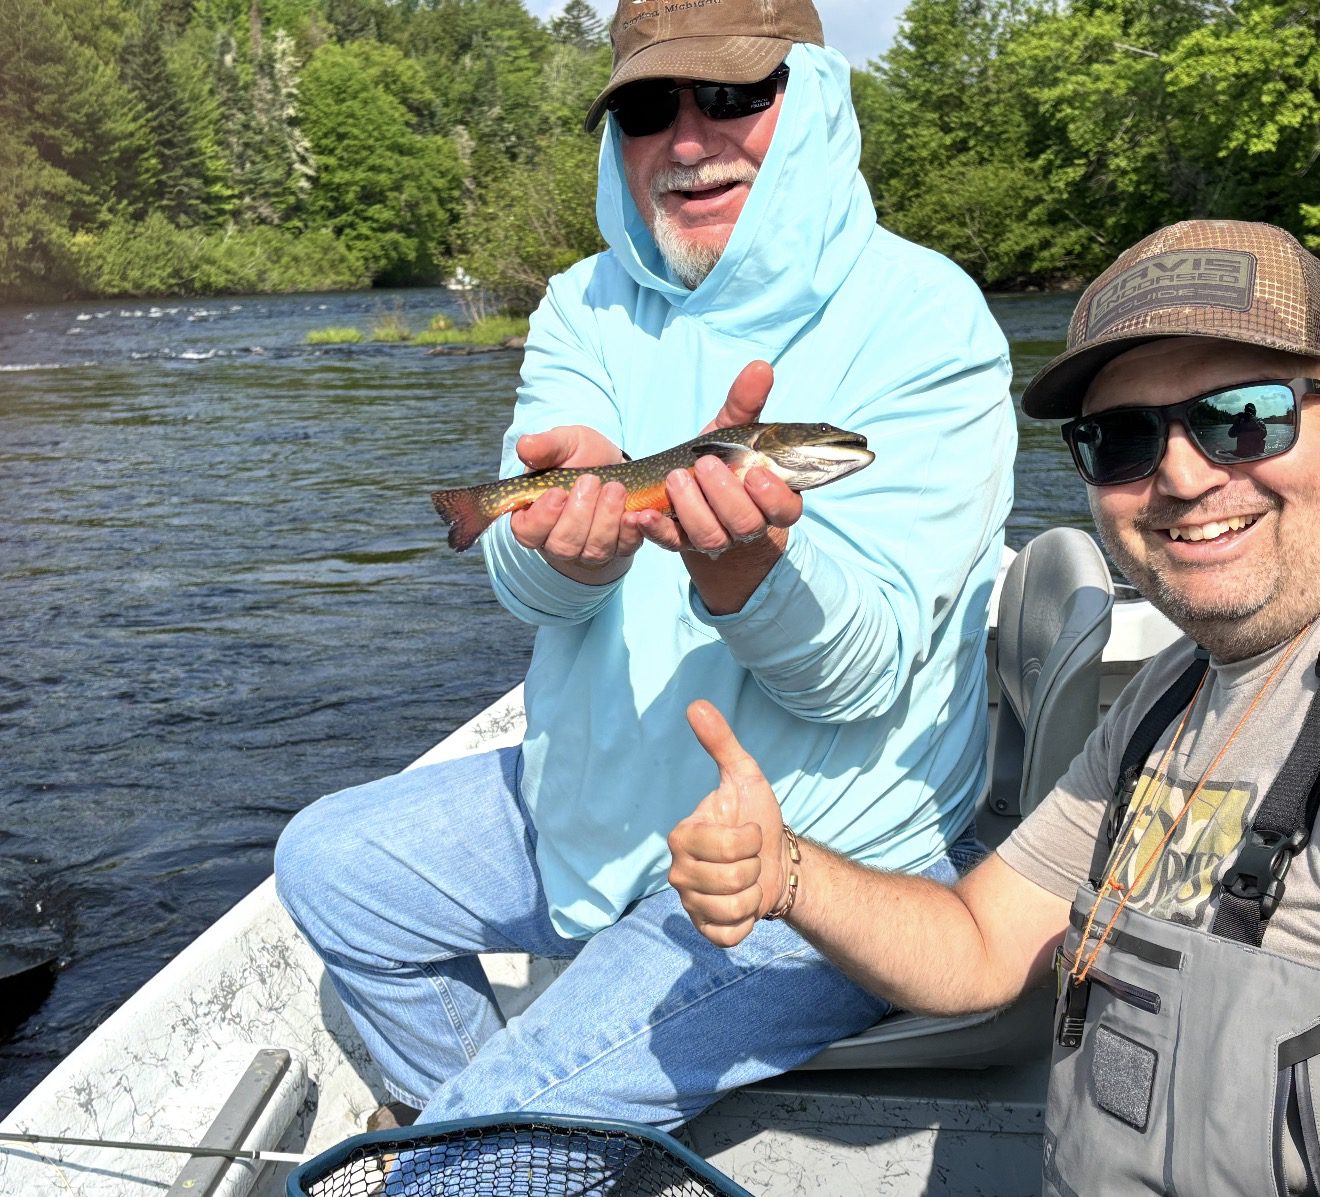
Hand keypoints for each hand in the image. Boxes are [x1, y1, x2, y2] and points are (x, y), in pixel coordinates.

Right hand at [509, 425, 645, 577]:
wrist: (615, 464)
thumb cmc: (581, 456)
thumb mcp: (564, 444)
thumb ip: (545, 447)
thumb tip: (525, 446)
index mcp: (534, 518)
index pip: (527, 532)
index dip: (542, 517)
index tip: (558, 492)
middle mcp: (558, 540)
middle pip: (563, 545)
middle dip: (579, 515)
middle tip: (591, 480)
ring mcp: (588, 548)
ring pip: (593, 550)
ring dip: (606, 520)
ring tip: (615, 489)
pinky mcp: (618, 548)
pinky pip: (624, 548)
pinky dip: (630, 531)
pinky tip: (634, 513)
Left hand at [637, 360, 801, 556]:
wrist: (699, 494)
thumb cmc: (725, 458)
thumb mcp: (734, 430)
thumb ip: (746, 404)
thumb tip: (760, 367)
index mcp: (771, 500)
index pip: (785, 510)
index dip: (773, 497)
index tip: (754, 473)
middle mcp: (747, 525)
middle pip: (745, 523)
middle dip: (724, 495)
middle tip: (704, 464)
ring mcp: (715, 538)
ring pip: (711, 537)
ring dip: (692, 508)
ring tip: (675, 478)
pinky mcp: (681, 542)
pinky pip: (671, 543)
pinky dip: (657, 530)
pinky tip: (642, 514)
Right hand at [668, 700, 790, 946]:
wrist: (777, 861)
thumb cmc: (757, 818)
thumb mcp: (745, 776)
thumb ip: (720, 743)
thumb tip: (696, 704)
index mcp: (681, 835)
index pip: (725, 847)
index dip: (749, 839)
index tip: (748, 831)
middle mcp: (677, 871)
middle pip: (733, 878)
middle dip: (755, 867)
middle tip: (750, 858)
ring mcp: (689, 903)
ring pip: (734, 906)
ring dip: (754, 892)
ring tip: (749, 880)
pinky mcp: (705, 930)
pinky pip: (730, 934)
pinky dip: (748, 921)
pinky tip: (745, 904)